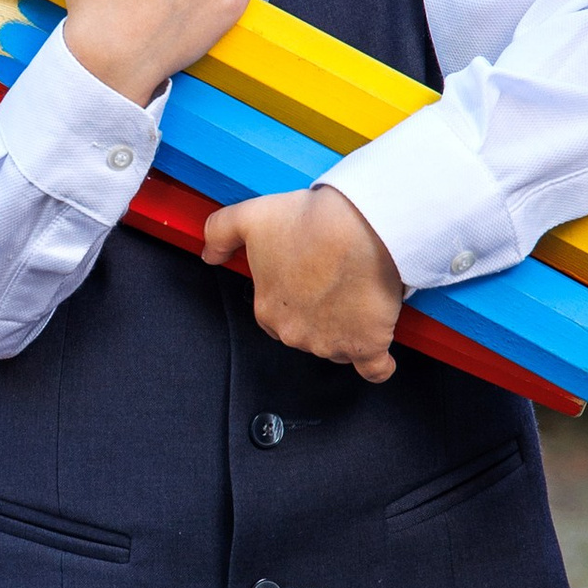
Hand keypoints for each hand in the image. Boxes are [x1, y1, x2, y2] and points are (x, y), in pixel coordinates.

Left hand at [203, 186, 402, 382]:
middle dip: (319, 313)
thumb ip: (219, 234)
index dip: (292, 297)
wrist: (360, 227)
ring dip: (347, 329)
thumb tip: (209, 254)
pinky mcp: (368, 346)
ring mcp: (332, 344)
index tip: (308, 278)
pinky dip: (378, 364)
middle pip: (307, 333)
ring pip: (338, 347)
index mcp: (269, 310)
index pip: (276, 316)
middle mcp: (296, 334)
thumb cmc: (310, 222)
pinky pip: (374, 369)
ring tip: (359, 294)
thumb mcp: (249, 217)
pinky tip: (378, 353)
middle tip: (336, 279)